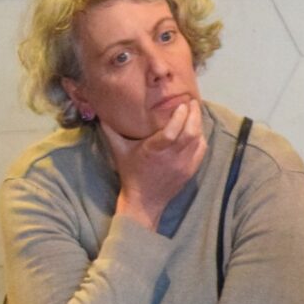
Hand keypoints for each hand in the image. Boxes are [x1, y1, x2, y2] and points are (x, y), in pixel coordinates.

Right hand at [103, 99, 206, 230]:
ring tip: (196, 111)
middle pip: (190, 133)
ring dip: (199, 124)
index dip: (180, 116)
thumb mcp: (119, 151)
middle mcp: (171, 157)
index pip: (171, 132)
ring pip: (198, 140)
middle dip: (194, 115)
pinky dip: (201, 137)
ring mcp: (183, 165)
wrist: (144, 201)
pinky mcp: (191, 170)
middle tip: (193, 102)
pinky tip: (197, 128)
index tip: (182, 104)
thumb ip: (111, 131)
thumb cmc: (131, 173)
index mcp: (153, 151)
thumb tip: (102, 111)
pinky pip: (201, 150)